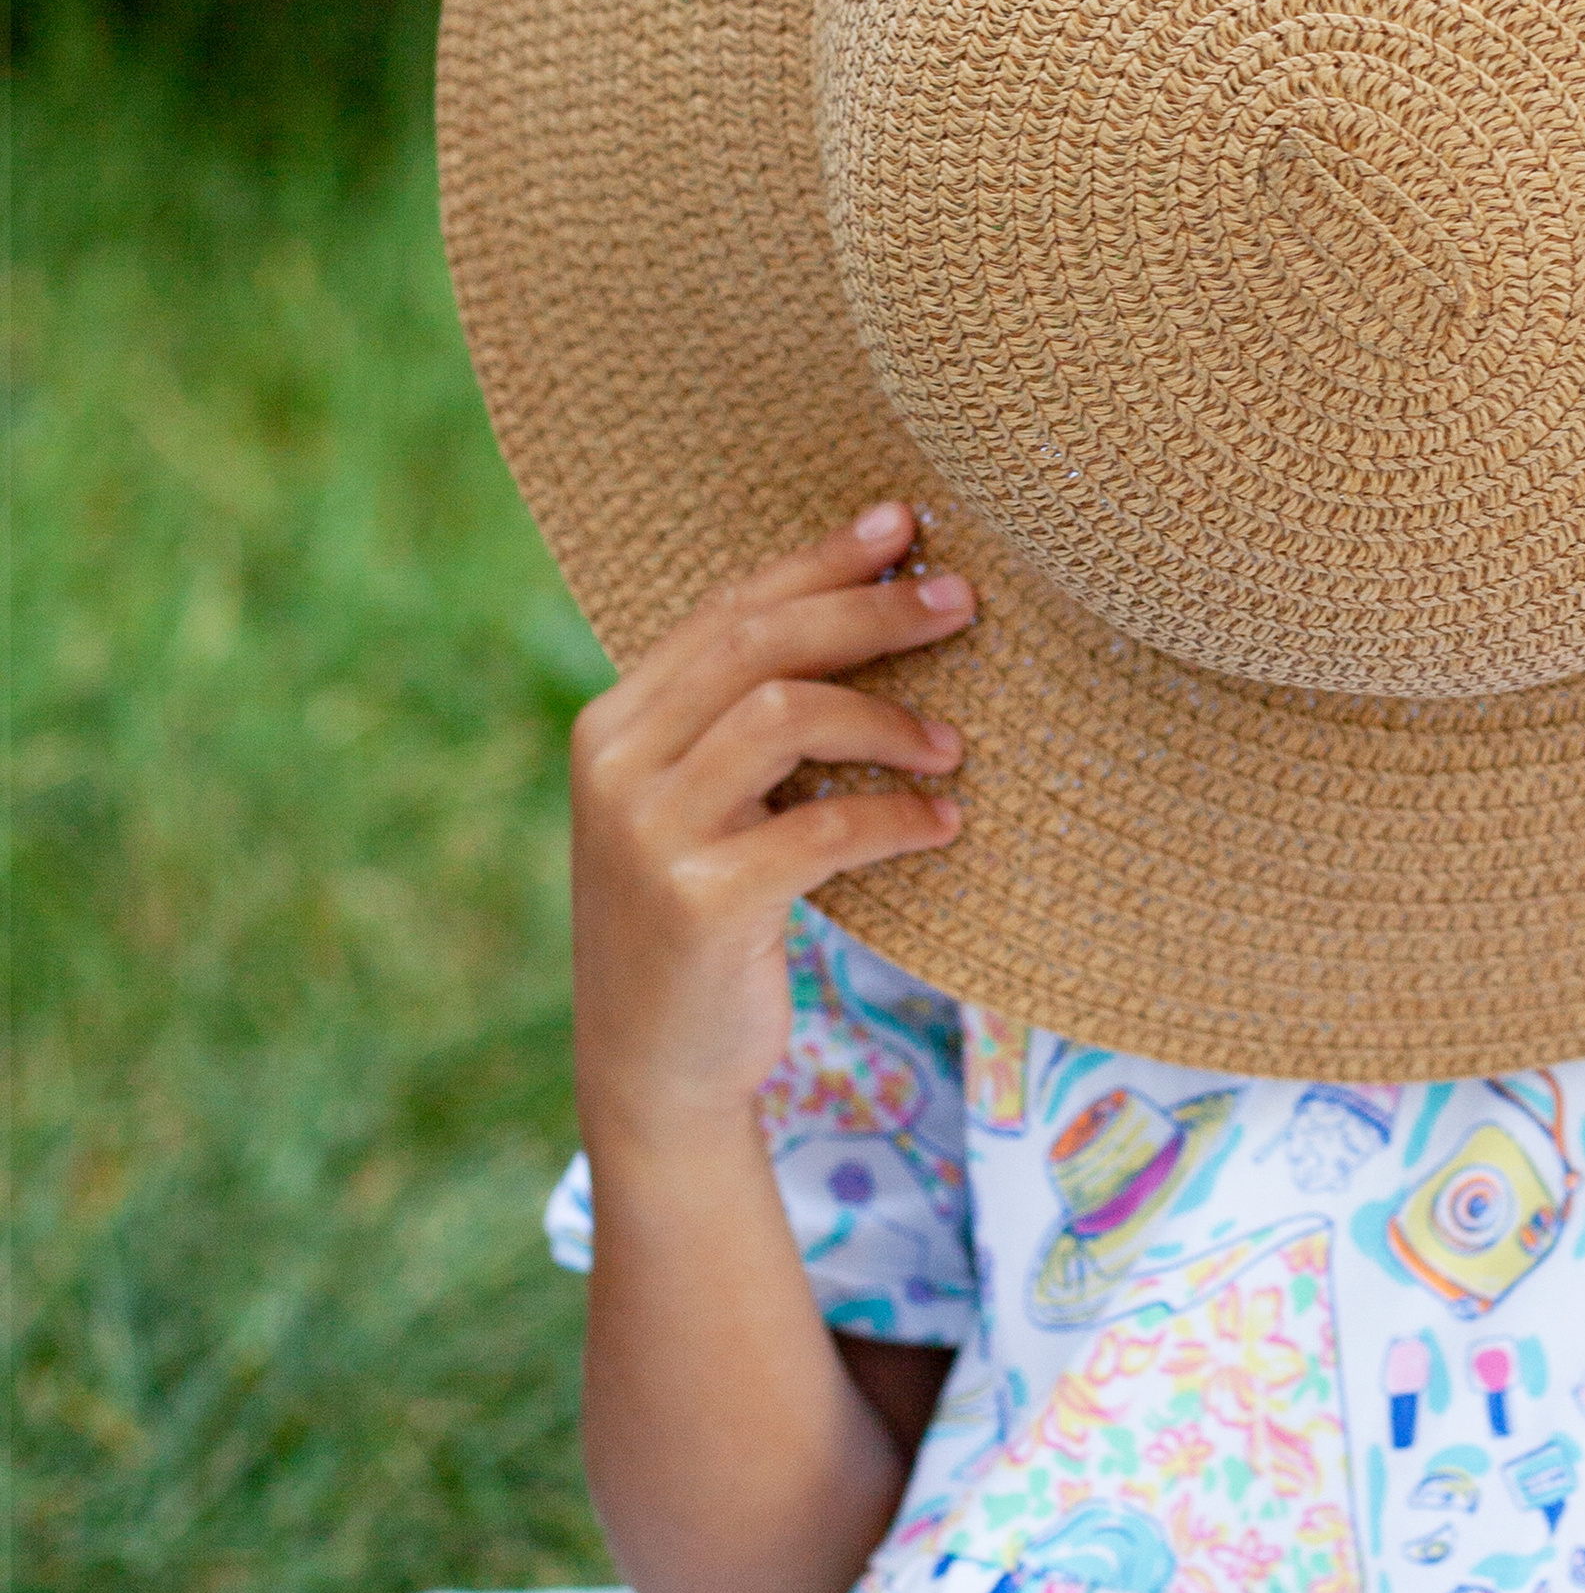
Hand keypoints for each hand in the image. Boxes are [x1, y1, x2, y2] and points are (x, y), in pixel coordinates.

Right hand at [569, 503, 971, 1157]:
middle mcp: (617, 764)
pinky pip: (822, 828)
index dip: (820, 562)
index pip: (728, 610)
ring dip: (885, 717)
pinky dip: (896, 817)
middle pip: (759, 643)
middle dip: (868, 612)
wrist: (654, 1067)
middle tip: (960, 599)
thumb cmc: (702, 923)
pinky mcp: (699, 903)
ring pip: (783, 715)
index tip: (903, 525)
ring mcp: (650, 833)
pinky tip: (942, 823)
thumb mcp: (701, 810)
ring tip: (951, 745)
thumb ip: (740, 726)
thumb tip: (867, 617)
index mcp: (615, 724)